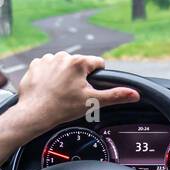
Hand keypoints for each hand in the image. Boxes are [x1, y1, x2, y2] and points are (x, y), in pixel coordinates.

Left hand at [11, 52, 138, 132]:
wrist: (35, 113)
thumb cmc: (63, 108)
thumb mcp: (93, 102)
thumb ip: (115, 95)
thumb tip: (134, 94)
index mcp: (79, 62)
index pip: (98, 63)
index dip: (97, 76)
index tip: (89, 88)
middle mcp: (63, 56)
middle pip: (80, 64)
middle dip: (79, 77)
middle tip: (73, 93)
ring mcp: (47, 59)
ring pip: (63, 65)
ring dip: (63, 75)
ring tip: (60, 91)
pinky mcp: (35, 65)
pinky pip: (47, 67)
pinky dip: (48, 76)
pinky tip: (48, 88)